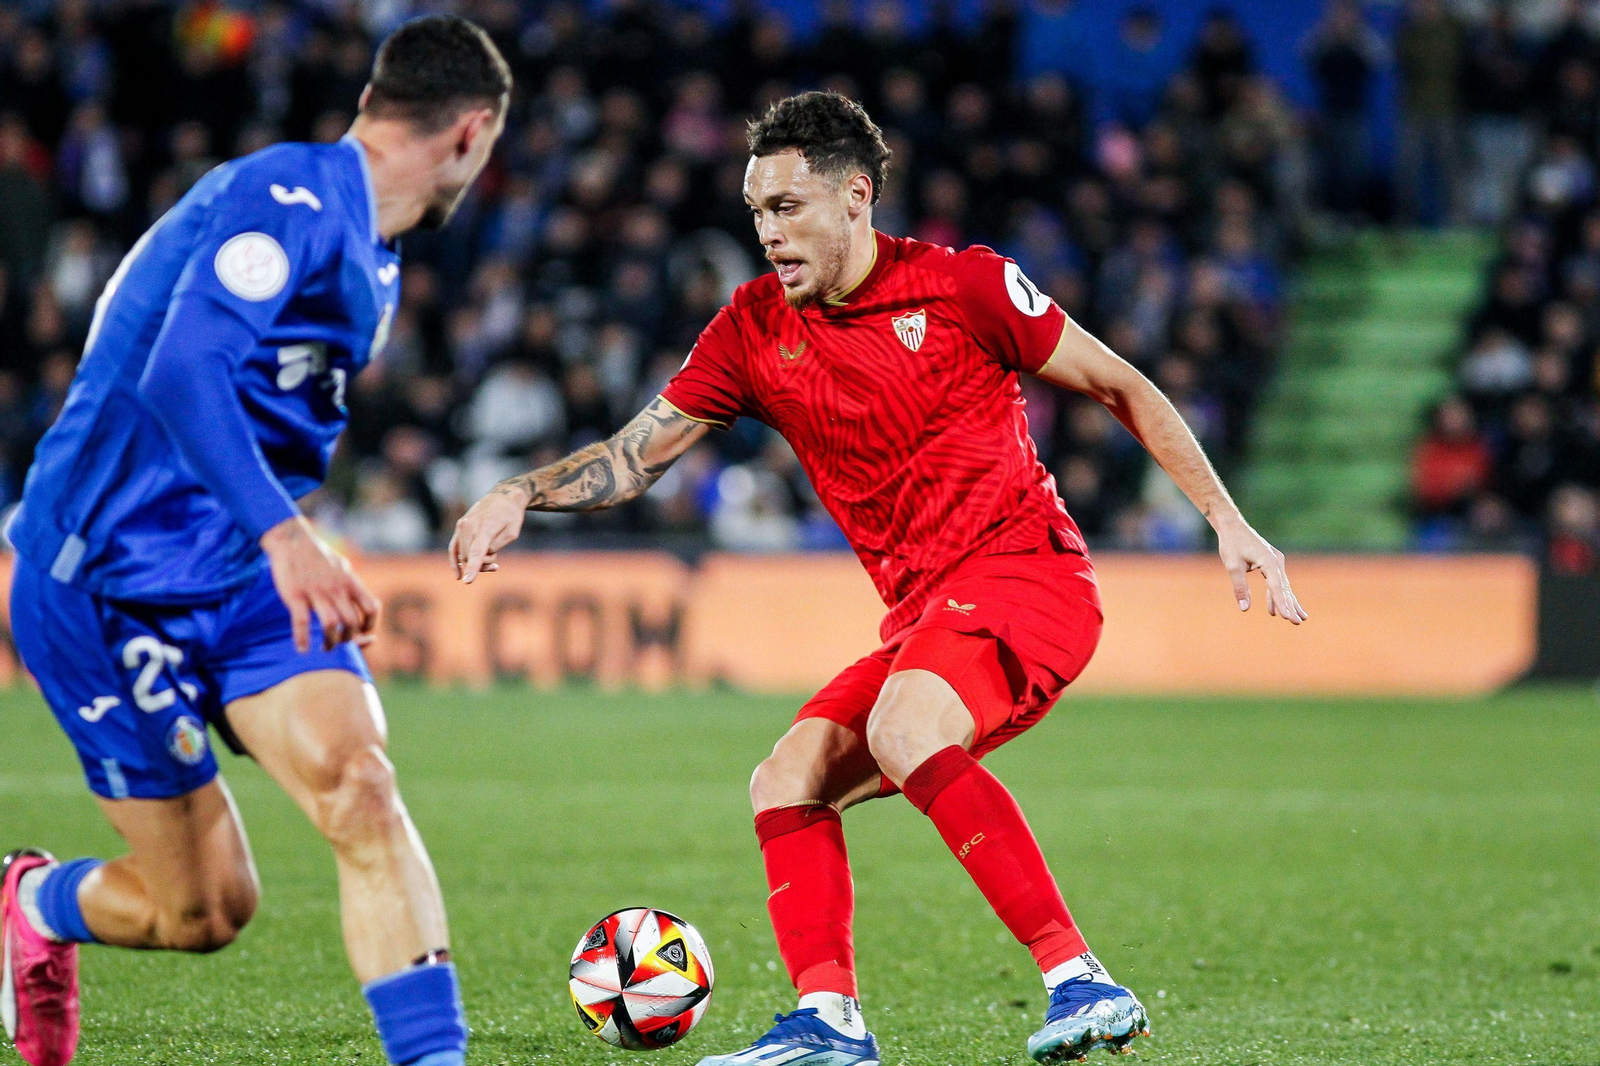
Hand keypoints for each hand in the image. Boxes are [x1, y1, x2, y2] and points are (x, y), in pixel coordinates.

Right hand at [261, 516, 381, 651]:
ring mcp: (316, 592)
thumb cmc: (319, 557)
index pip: (372, 608)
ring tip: (325, 647)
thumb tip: (364, 606)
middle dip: (349, 639)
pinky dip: (302, 639)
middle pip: (352, 622)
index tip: (363, 633)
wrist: (292, 540)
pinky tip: (302, 649)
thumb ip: (353, 587)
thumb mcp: (343, 568)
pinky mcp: (295, 595)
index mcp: (350, 582)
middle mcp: (336, 588)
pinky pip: (301, 622)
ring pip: (330, 626)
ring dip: (330, 643)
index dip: (370, 625)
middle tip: (340, 642)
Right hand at [450, 481, 529, 582]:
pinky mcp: (459, 527)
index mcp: (485, 527)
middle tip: (496, 564)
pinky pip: (453, 549)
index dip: (473, 568)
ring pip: (463, 555)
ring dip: (475, 561)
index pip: (477, 552)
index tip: (467, 581)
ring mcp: (462, 526)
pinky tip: (459, 575)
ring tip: (490, 555)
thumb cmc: (511, 516)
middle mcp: (469, 526)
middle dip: (483, 564)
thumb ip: (496, 546)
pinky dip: (455, 562)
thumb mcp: (512, 533)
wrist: (502, 497)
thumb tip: (480, 556)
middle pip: (470, 557)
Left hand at [1215, 513, 1307, 623]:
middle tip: (1297, 623)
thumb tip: (1244, 608)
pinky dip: (1276, 594)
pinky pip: (1276, 581)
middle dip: (1290, 606)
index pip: (1277, 587)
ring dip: (1286, 602)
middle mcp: (1276, 561)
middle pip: (1284, 588)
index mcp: (1269, 561)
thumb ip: (1240, 587)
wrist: (1232, 525)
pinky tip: (1273, 609)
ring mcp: (1275, 561)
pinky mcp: (1271, 562)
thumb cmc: (1232, 544)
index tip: (1288, 617)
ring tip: (1295, 619)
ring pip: (1282, 586)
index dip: (1282, 603)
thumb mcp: (1233, 566)